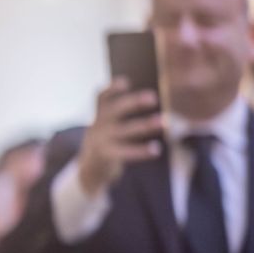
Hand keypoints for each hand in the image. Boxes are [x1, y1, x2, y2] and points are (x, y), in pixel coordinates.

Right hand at [75, 79, 163, 196]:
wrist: (89, 170)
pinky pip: (126, 152)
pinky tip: (156, 149)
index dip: (112, 89)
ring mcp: (101, 141)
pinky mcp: (107, 156)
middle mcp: (98, 126)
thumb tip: (144, 97)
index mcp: (99, 116)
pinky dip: (141, 150)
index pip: (101, 98)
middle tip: (153, 97)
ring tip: (164, 121)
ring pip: (125, 130)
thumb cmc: (106, 143)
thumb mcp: (106, 127)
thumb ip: (118, 115)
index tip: (125, 82)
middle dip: (134, 102)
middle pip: (115, 110)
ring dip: (145, 125)